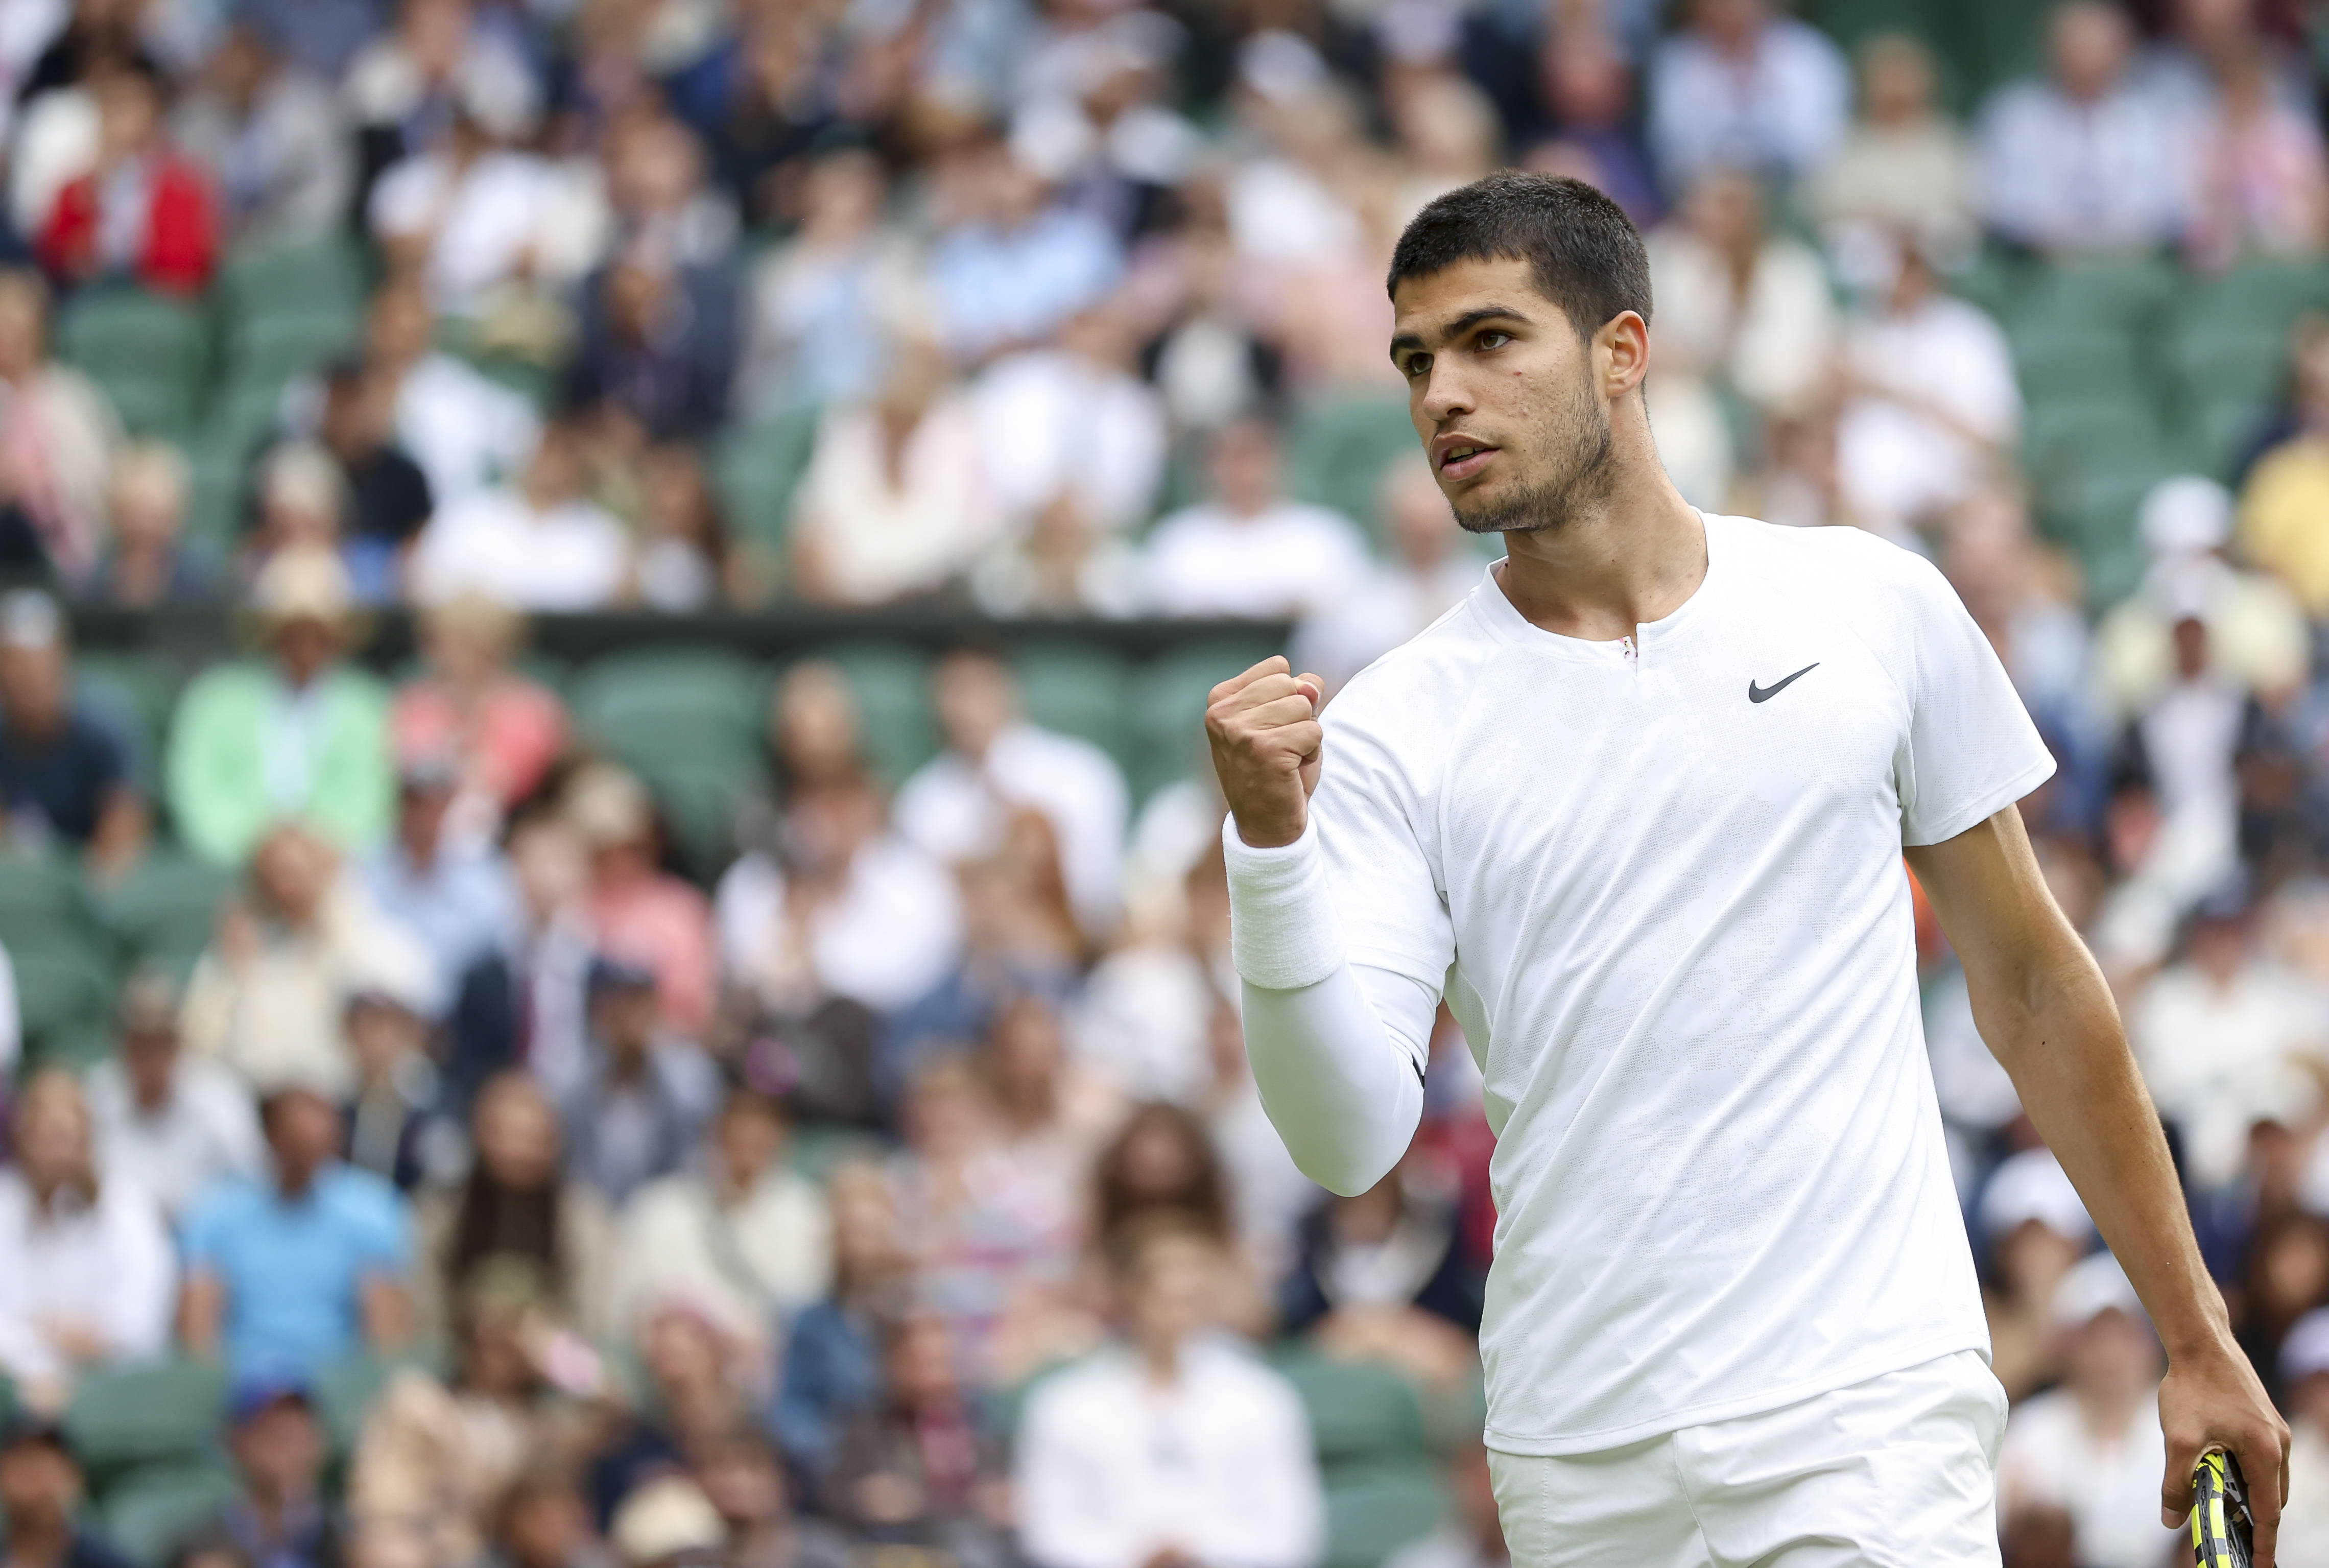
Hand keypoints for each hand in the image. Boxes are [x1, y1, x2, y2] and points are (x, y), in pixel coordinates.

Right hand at [1205, 657, 1323, 849]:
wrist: (1265, 824)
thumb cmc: (1274, 768)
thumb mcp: (1281, 719)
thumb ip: (1296, 691)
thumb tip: (1311, 686)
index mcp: (1220, 698)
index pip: (1278, 667)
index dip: (1288, 696)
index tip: (1271, 727)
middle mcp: (1223, 713)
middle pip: (1292, 684)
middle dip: (1298, 715)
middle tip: (1280, 746)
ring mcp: (1241, 731)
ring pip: (1305, 707)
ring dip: (1306, 735)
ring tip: (1285, 758)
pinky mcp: (1265, 750)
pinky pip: (1313, 732)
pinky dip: (1311, 753)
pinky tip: (1290, 770)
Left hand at [2158, 1337, 2289, 1563]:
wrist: (2200, 1342)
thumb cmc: (2191, 1388)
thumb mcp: (2178, 1439)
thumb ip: (2175, 1483)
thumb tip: (2170, 1520)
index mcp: (2265, 1453)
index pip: (2268, 1513)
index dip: (2262, 1543)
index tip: (2259, 1566)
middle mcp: (2278, 1444)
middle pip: (2271, 1499)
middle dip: (2254, 1524)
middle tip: (2234, 1545)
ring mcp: (2273, 1430)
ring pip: (2267, 1479)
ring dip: (2249, 1498)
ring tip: (2226, 1516)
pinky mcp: (2262, 1419)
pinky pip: (2261, 1460)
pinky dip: (2247, 1476)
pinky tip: (2222, 1477)